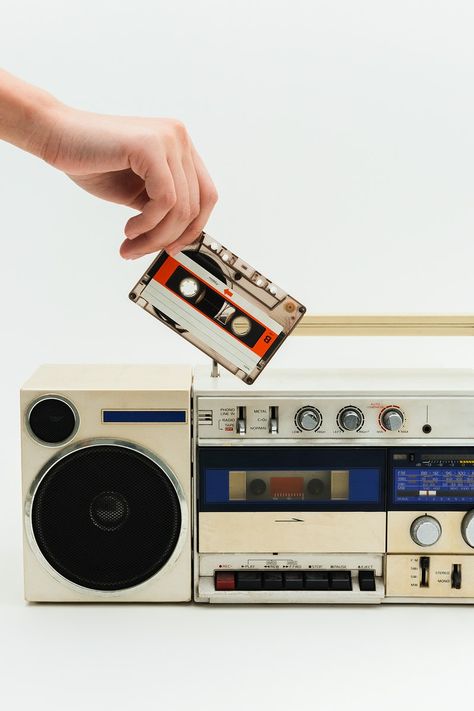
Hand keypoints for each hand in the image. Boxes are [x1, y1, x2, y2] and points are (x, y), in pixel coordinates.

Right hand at [41, 108, 217, 258]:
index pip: (206, 196)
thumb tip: (179, 239)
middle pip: (196, 205)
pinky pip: (165, 200)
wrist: (55, 135)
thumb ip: (161, 208)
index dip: (192, 228)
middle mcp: (179, 138)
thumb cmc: (92, 162)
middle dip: (169, 237)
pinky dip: (149, 224)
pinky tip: (130, 229)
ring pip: (181, 207)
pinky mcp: (152, 146)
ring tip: (131, 243)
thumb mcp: (138, 192)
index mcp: (179, 147)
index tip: (171, 248)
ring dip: (155, 236)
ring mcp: (168, 139)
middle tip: (142, 251)